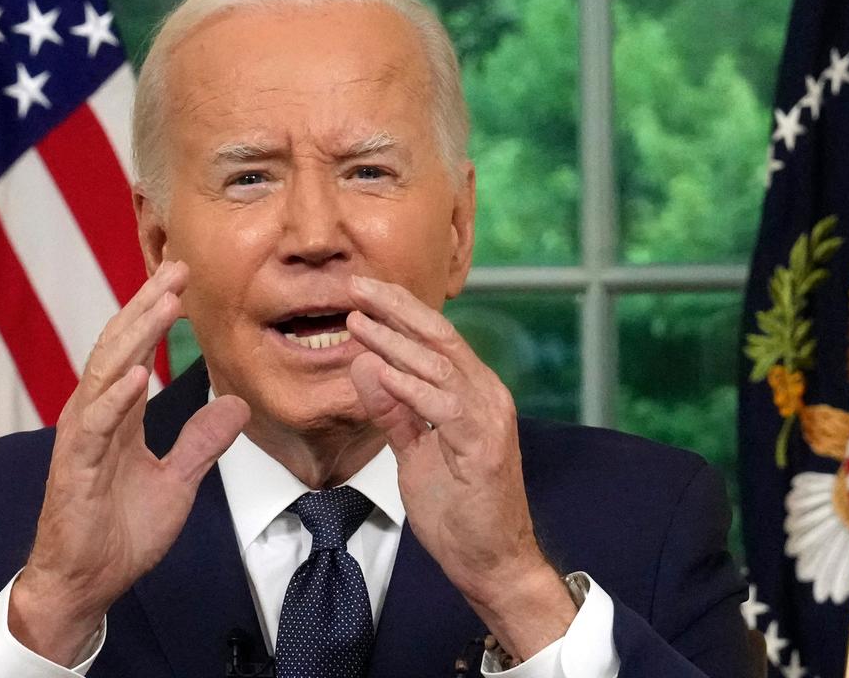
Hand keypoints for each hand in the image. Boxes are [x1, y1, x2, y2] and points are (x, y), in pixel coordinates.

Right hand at [9, 261, 250, 664]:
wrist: (86, 584)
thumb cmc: (120, 534)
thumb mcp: (177, 481)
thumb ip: (201, 442)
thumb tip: (236, 404)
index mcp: (117, 417)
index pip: (134, 352)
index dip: (155, 313)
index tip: (182, 279)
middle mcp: (94, 417)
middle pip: (119, 348)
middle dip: (147, 306)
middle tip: (177, 268)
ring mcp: (81, 440)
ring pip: (106, 374)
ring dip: (135, 335)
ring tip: (163, 301)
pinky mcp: (74, 468)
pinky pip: (95, 426)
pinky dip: (116, 398)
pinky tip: (138, 374)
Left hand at [345, 275, 575, 657]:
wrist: (493, 561)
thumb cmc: (459, 510)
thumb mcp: (415, 452)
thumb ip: (394, 410)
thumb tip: (365, 366)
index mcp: (473, 393)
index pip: (435, 339)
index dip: (398, 311)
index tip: (360, 293)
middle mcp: (487, 395)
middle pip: (440, 337)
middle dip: (396, 308)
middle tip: (356, 286)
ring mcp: (489, 418)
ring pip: (441, 365)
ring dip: (396, 342)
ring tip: (358, 321)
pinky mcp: (484, 446)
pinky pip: (445, 406)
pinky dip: (412, 386)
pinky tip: (382, 370)